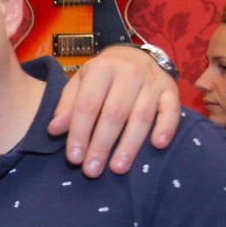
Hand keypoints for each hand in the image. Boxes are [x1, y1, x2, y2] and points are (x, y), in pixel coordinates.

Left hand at [49, 44, 178, 176]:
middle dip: (102, 145)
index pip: (87, 105)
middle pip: (114, 114)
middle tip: (92, 170)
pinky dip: (166, 128)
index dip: (80, 133)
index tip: (74, 158)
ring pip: (141, 117)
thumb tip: (54, 130)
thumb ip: (67, 106)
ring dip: (129, 145)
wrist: (135, 55)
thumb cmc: (101, 77)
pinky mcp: (171, 90)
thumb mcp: (79, 84)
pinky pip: (171, 111)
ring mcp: (152, 82)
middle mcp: (129, 73)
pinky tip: (158, 145)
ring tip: (118, 168)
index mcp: (101, 69)